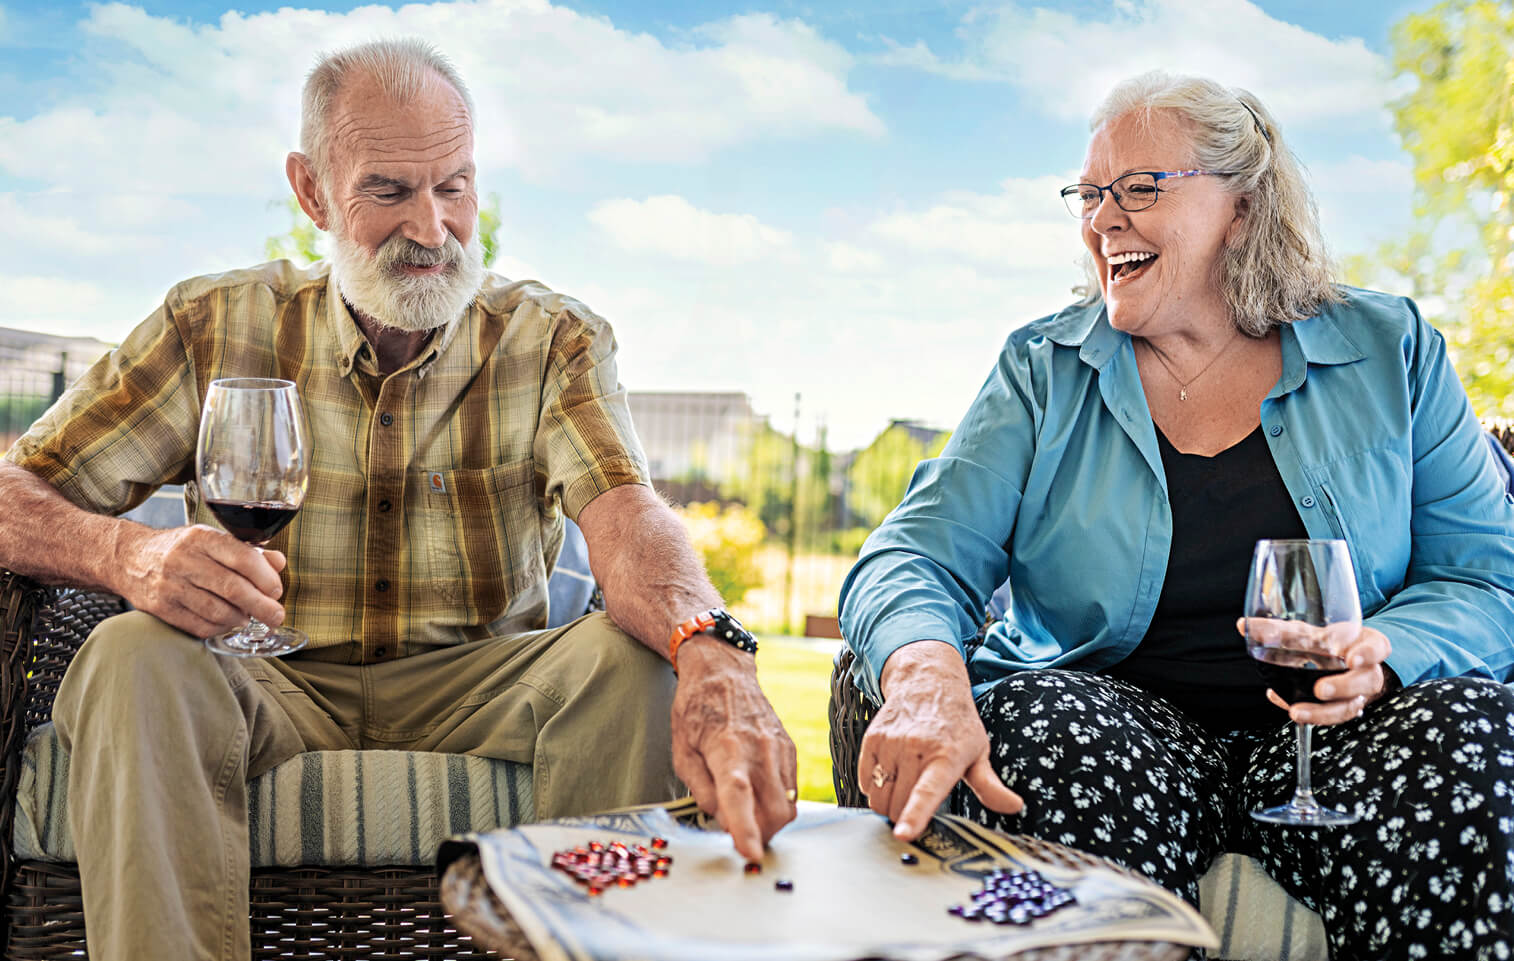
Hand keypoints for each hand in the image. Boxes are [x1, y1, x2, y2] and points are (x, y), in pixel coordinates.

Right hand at [115, 524, 286, 637]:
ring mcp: (170, 586)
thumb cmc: (181, 549)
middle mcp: (184, 560)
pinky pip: (199, 626)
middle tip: (276, 616)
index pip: (243, 559)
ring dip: (241, 618)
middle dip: (262, 606)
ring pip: (218, 611)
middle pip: (233, 589)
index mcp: (202, 538)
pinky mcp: (160, 608)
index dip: (266, 578)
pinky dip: (220, 628)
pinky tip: (227, 622)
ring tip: (248, 617)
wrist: (130, 557)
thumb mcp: (212, 540)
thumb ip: (248, 552)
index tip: (276, 591)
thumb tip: (279, 563)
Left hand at [670, 639, 797, 861]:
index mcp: (727, 748)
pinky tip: (758, 796)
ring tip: (747, 815)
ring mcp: (780, 749)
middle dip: (758, 835)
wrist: (724, 672)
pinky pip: (792, 791)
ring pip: (788, 806)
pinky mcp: (790, 749)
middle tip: (737, 835)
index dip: (745, 828)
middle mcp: (760, 749)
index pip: (739, 795)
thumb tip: (721, 820)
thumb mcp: (682, 751)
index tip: (749, 854)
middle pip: (774, 811)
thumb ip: (701, 789)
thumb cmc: (696, 711)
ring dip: (769, 823)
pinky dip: (777, 804)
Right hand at [862, 641, 1022, 841]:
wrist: (927, 682)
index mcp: (946, 756)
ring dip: (888, 804)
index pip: (927, 792)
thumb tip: (1015, 807)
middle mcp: (916, 748)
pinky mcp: (872, 739)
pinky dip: (875, 788)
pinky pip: (865, 782)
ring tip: (904, 788)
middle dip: (904, 817)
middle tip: (918, 804)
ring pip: (878, 797)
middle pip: (898, 805)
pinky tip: (891, 775)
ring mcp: (891, 742)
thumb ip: (990, 785)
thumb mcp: (979, 751)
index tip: (903, 835)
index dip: (915, 815)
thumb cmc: (957, 723)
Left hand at [1239, 618, 1393, 724]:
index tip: (1353, 658)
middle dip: (1343, 687)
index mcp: (1365, 645)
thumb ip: (1279, 630)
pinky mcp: (1344, 708)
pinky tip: (1287, 706)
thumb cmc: (1327, 643)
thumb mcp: (1308, 633)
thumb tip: (1244, 625)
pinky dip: (1309, 714)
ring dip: (1323, 712)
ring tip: (1297, 712)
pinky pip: (1331, 717)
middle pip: (1365, 681)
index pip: (1377, 648)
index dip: (1368, 653)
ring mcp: (1358, 693)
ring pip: (1350, 706)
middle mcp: (1366, 671)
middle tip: (1320, 690)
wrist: (1338, 661)